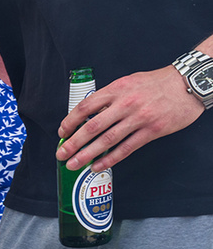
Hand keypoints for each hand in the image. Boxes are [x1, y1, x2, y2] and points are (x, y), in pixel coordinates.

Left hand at [56, 66, 204, 171]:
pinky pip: (126, 148)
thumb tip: (89, 115)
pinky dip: (109, 159)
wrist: (188, 83)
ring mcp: (139, 118)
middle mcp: (126, 103)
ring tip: (73, 164)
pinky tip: (97, 166)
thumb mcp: (129, 82)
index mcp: (117, 89)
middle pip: (92, 127)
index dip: (70, 122)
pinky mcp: (152, 131)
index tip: (62, 133)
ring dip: (86, 155)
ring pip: (106, 140)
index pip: (85, 107)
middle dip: (73, 143)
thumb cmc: (157, 83)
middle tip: (61, 154)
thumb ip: (110, 97)